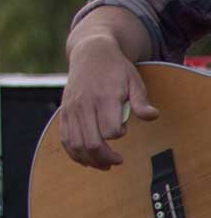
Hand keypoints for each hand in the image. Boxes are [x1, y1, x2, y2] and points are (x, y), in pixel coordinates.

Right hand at [59, 32, 158, 169]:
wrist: (90, 53)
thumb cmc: (115, 69)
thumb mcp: (134, 80)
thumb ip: (141, 102)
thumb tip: (153, 116)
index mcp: (104, 97)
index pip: (110, 129)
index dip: (119, 134)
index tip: (124, 129)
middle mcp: (84, 105)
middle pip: (91, 142)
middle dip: (106, 158)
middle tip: (117, 160)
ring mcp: (72, 109)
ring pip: (76, 145)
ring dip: (90, 160)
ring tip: (103, 164)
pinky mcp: (64, 112)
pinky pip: (65, 140)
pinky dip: (74, 154)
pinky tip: (86, 158)